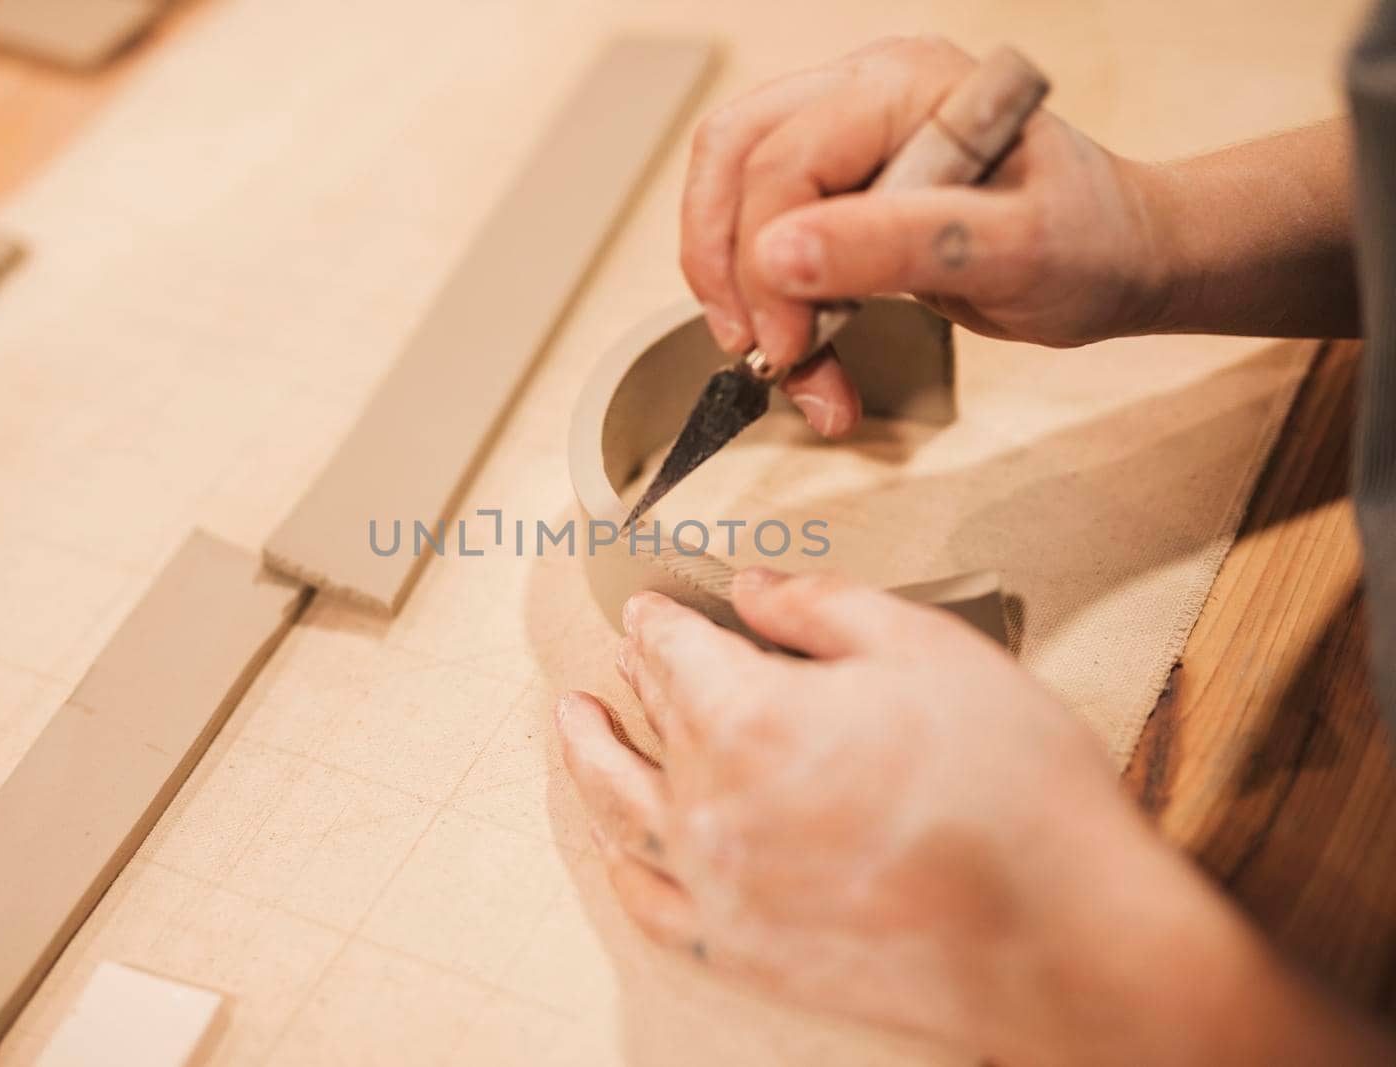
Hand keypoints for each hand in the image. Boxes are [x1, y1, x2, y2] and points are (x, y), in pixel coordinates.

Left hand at [556, 569, 1394, 1063]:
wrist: (1068, 934)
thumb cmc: (1012, 786)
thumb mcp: (925, 647)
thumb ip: (819, 608)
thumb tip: (749, 589)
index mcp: (746, 718)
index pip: (674, 651)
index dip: (657, 619)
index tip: (648, 605)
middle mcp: (711, 805)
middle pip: (650, 721)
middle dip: (637, 677)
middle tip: (627, 656)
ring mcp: (719, 886)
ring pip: (622, 809)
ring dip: (590, 759)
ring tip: (574, 727)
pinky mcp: (743, 951)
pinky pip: (650, 903)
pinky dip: (624, 864)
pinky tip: (619, 846)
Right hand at [680, 36, 1170, 435]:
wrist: (1122, 259)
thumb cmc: (1092, 243)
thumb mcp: (1011, 251)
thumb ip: (895, 245)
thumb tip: (777, 255)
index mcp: (908, 85)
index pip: (783, 158)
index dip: (765, 257)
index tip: (790, 342)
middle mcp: (866, 95)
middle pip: (732, 160)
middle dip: (729, 269)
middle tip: (765, 352)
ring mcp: (850, 139)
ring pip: (733, 196)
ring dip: (739, 292)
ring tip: (791, 368)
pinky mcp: (842, 191)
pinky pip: (765, 234)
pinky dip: (770, 304)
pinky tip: (809, 357)